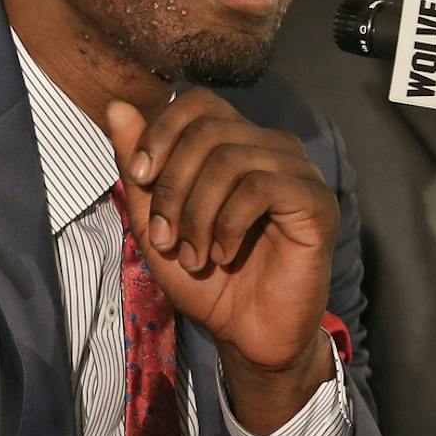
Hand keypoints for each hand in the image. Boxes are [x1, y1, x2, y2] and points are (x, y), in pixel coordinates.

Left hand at [105, 91, 336, 431]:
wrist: (245, 333)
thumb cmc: (203, 277)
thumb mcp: (154, 220)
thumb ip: (138, 165)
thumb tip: (118, 106)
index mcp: (236, 143)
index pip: (198, 101)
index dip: (161, 131)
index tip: (139, 176)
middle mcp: (270, 147)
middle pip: (207, 130)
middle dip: (173, 186)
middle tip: (165, 238)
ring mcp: (298, 172)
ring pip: (231, 158)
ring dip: (197, 213)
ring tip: (192, 256)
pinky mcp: (317, 202)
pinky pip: (261, 187)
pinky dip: (228, 223)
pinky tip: (222, 254)